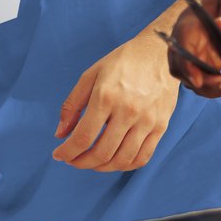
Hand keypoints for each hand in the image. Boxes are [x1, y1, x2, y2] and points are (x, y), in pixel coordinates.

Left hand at [53, 31, 180, 171]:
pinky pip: (143, 157)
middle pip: (102, 153)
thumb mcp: (90, 75)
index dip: (68, 152)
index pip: (83, 136)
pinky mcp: (161, 126)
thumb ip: (72, 105)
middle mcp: (128, 111)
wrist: (159, 53)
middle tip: (73, 160)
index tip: (59, 155)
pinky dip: (126, 166)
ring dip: (102, 167)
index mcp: (106, 97)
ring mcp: (147, 121)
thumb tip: (60, 134)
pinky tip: (114, 161)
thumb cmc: (122, 62)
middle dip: (81, 162)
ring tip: (91, 162)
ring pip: (122, 160)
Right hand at [165, 0, 220, 99]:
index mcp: (190, 22)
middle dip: (203, 81)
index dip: (185, 63)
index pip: (179, 44)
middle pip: (181, 68)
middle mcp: (187, 41)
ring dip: (216, 89)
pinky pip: (206, 86)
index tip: (198, 80)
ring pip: (193, 81)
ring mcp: (196, 56)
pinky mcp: (206, 68)